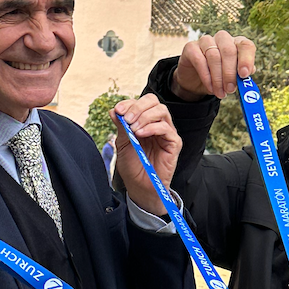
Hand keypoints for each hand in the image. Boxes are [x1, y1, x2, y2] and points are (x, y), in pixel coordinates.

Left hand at [111, 94, 180, 214]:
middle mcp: (157, 124)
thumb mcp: (122, 143)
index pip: (141, 103)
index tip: (118, 111)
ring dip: (144, 117)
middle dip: (138, 107)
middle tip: (127, 119)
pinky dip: (152, 128)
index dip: (129, 103)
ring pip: (161, 111)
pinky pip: (166, 128)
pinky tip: (140, 134)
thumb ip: (121, 126)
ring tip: (133, 129)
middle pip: (153, 101)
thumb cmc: (133, 166)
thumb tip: (114, 110)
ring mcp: (167, 133)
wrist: (140, 186)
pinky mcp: (174, 143)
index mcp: (145, 122)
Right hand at [172, 31, 256, 100]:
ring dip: (217, 78)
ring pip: (214, 56)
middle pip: (229, 51)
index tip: (244, 75)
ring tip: (220, 92)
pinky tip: (210, 87)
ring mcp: (205, 41)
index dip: (246, 59)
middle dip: (230, 73)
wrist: (195, 82)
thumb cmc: (218, 77)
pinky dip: (206, 76)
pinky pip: (199, 60)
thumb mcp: (232, 78)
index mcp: (236, 43)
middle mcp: (222, 39)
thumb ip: (240, 77)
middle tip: (230, 89)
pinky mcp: (191, 47)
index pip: (246, 45)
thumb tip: (247, 78)